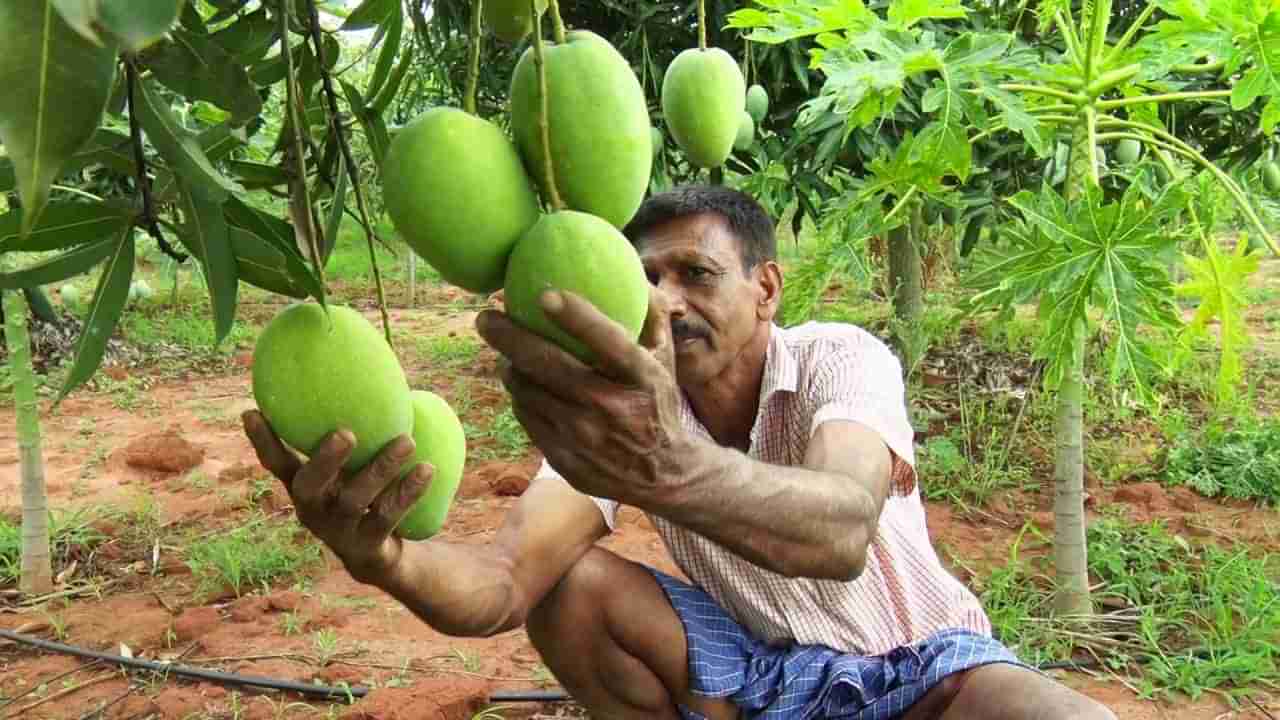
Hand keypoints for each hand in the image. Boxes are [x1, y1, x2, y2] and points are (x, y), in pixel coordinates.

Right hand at [241, 410, 431, 585]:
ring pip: (355, 500)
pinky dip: (408, 492)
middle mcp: (314, 510)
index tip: (251, 411)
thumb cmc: (363, 491)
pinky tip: (427, 469)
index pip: (276, 463)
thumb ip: (351, 430)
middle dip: (324, 459)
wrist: (380, 554)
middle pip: (309, 486)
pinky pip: (388, 517)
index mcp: (305, 486)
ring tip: (407, 440)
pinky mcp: (368, 547)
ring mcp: (340, 532)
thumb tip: (366, 368)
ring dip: (381, 468)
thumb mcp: (351, 466)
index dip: (262, 441)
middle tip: (346, 433)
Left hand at [475, 287, 688, 504]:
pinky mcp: (565, 459)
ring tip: (503, 353)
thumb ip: (652, 316)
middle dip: (508, 337)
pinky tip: (520, 384)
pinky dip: (520, 396)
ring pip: (527, 391)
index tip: (545, 293)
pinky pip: (527, 417)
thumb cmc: (657, 403)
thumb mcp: (666, 361)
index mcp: (642, 378)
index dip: (576, 317)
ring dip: (509, 367)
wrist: (662, 474)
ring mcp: (585, 437)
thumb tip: (634, 271)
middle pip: (548, 365)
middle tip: (486, 317)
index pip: (608, 341)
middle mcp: (612, 408)